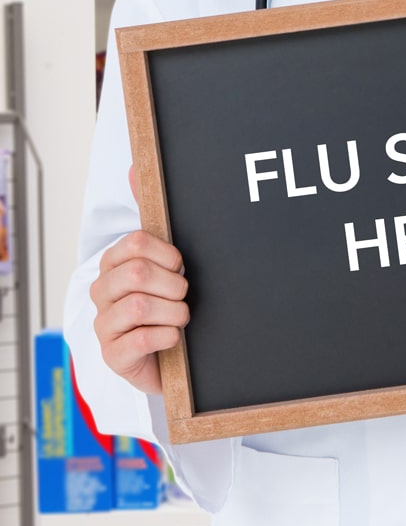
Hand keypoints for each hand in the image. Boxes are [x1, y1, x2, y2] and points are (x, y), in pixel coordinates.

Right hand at [88, 167, 188, 394]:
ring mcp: (104, 326)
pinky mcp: (113, 357)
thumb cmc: (167, 303)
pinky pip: (141, 340)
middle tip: (183, 295)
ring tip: (179, 318)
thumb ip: (152, 218)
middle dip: (175, 285)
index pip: (135, 243)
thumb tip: (134, 168)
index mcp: (113, 265)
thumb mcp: (164, 261)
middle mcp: (102, 293)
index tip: (179, 266)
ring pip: (140, 306)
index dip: (168, 255)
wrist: (168, 356)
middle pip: (138, 274)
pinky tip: (172, 338)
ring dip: (174, 312)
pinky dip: (167, 337)